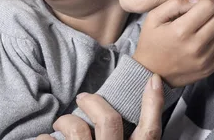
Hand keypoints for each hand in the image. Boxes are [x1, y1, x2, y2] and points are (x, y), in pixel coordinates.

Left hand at [36, 74, 163, 139]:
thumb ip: (122, 136)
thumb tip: (117, 114)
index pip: (150, 133)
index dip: (153, 104)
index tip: (153, 79)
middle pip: (109, 121)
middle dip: (93, 103)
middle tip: (83, 98)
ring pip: (79, 132)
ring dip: (66, 122)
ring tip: (60, 124)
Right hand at [133, 0, 213, 86]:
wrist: (151, 72)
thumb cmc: (151, 42)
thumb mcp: (154, 17)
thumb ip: (174, 3)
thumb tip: (196, 1)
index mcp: (180, 31)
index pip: (209, 6)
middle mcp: (195, 46)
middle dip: (213, 10)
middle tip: (203, 12)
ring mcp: (204, 59)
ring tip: (203, 27)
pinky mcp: (210, 69)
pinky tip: (206, 39)